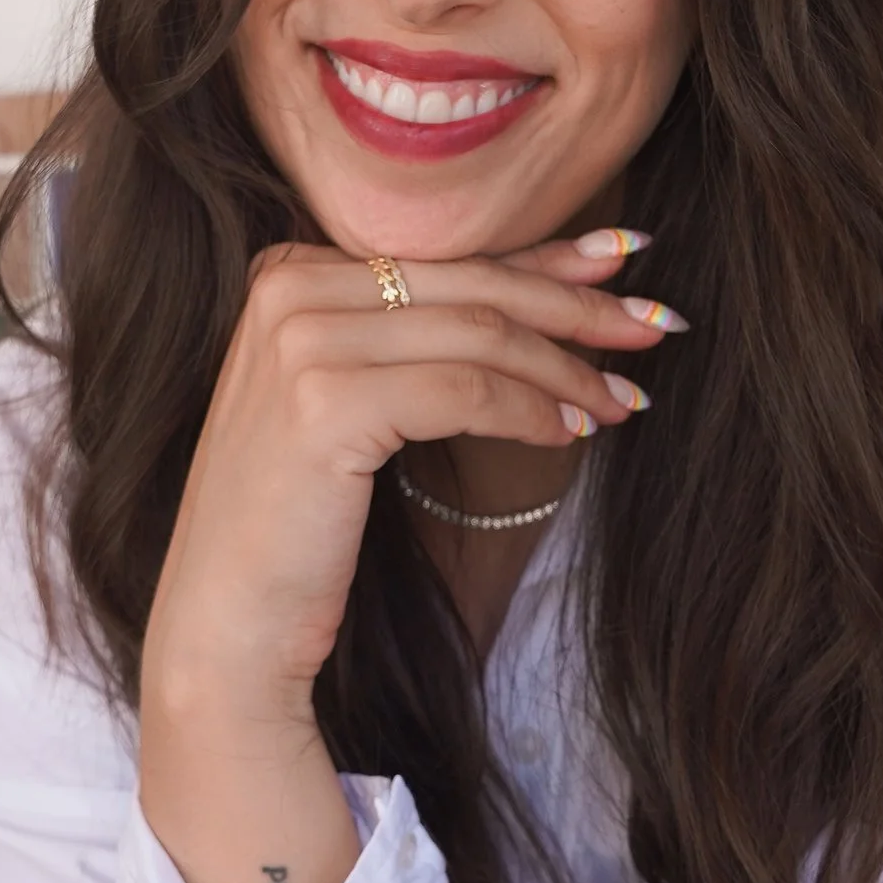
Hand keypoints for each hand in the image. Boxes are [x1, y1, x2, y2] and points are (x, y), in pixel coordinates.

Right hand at [137, 229, 682, 882]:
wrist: (228, 627)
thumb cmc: (299, 525)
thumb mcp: (357, 403)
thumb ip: (423, 335)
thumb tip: (551, 285)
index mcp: (287, 273)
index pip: (443, 255)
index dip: (543, 257)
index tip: (623, 257)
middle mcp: (286, 290)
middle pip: (469, 285)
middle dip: (575, 305)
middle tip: (654, 325)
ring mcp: (299, 342)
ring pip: (478, 336)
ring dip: (566, 371)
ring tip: (623, 403)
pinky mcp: (324, 404)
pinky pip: (464, 391)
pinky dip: (531, 411)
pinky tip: (572, 437)